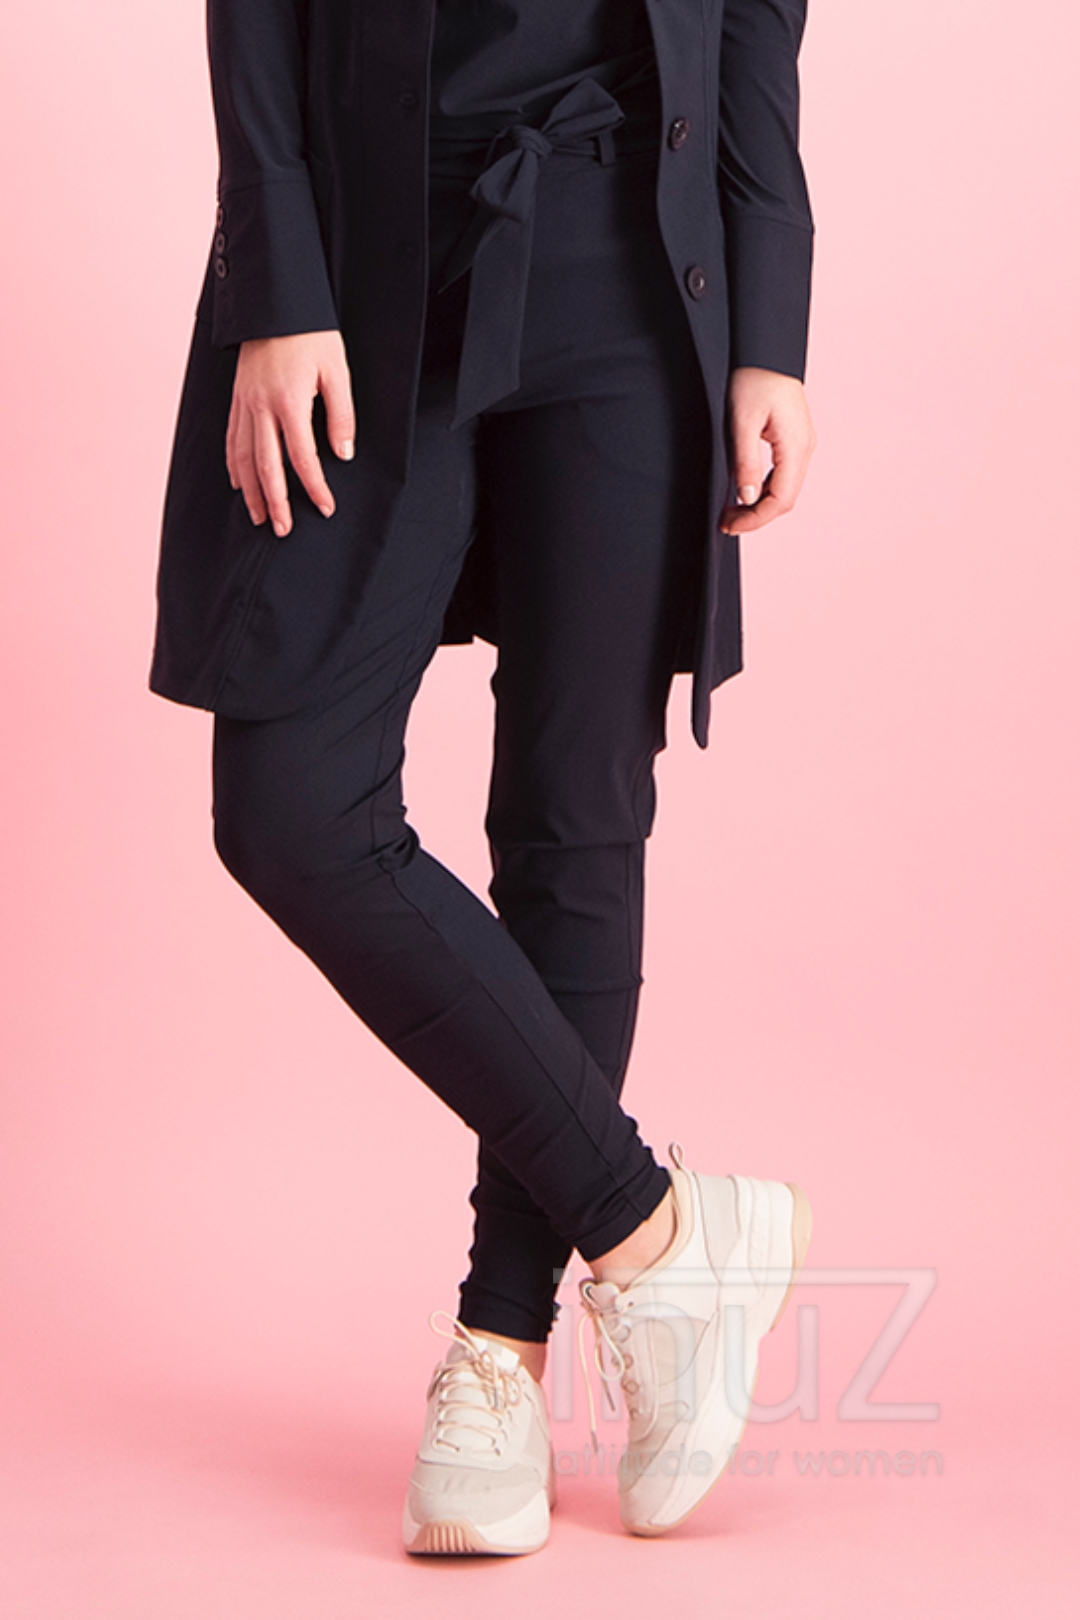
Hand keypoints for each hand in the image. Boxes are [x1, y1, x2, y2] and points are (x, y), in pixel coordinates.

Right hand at [226, 330, 355, 535]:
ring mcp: (244, 403)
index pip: (302, 457)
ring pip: (243, 457)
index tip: (325, 508)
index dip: (315, 487)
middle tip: (282, 530)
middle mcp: (260, 406)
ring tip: (259, 517)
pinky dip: (234, 465)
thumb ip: (342, 414)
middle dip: (275, 502)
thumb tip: (343, 454)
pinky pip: (231, 438)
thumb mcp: (337, 370)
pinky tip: (239, 483)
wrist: (275, 302)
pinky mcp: (236, 397)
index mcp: (289, 401)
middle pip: (266, 466)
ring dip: (251, 491)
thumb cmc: (311, 333)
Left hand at [719, 366, 815, 534]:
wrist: (765, 350)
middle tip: (726, 522)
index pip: (781, 499)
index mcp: (796, 446)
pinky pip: (784, 475)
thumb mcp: (742, 423)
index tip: (729, 525)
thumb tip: (747, 499)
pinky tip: (745, 491)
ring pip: (785, 489)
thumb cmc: (753, 379)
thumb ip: (746, 463)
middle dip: (756, 516)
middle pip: (785, 499)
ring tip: (732, 510)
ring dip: (760, 505)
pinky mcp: (795, 440)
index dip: (755, 519)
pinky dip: (765, 489)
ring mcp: (802, 444)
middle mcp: (805, 448)